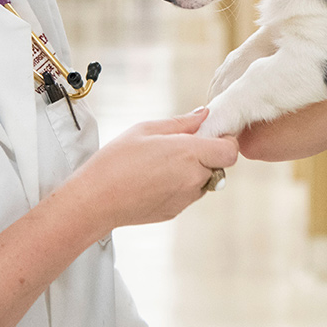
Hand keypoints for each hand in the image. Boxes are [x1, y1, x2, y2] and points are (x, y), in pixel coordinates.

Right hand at [79, 107, 238, 229]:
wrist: (95, 200)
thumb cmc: (117, 160)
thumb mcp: (146, 129)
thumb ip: (181, 122)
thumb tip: (203, 114)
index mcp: (189, 153)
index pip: (230, 150)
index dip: (225, 141)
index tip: (210, 134)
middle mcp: (193, 178)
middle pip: (219, 165)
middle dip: (207, 154)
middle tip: (181, 147)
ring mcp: (185, 198)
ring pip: (204, 181)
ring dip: (193, 171)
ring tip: (161, 164)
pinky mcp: (175, 211)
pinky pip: (188, 194)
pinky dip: (180, 185)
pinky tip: (154, 179)